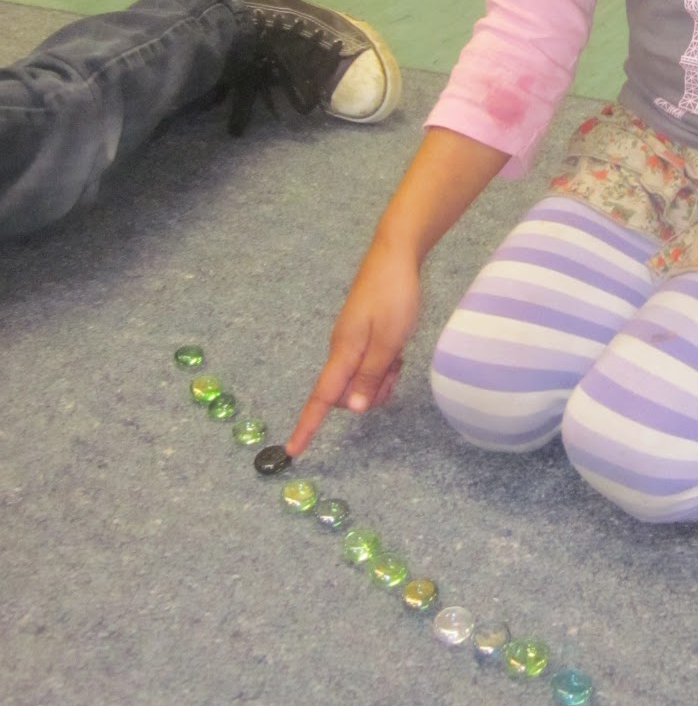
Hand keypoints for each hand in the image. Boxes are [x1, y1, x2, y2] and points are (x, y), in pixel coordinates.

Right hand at [287, 235, 420, 455]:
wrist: (396, 254)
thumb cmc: (394, 295)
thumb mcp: (389, 339)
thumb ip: (371, 375)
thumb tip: (351, 409)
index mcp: (343, 351)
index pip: (322, 397)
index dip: (307, 426)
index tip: (291, 451)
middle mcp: (341, 349)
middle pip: (345, 394)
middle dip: (369, 394)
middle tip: (395, 368)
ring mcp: (351, 341)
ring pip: (361, 380)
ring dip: (380, 378)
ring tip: (398, 354)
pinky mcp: (362, 333)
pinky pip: (369, 363)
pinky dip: (384, 363)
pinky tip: (398, 348)